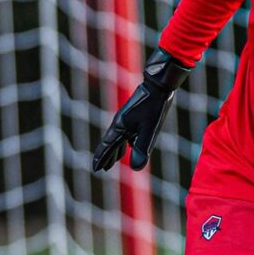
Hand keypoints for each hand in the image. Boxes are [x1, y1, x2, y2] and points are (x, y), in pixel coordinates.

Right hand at [92, 49, 190, 171]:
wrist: (157, 85)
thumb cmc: (153, 106)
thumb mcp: (149, 130)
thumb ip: (142, 148)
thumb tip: (136, 169)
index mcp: (120, 127)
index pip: (107, 146)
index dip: (102, 158)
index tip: (95, 169)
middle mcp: (120, 124)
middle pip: (111, 144)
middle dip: (108, 156)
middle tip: (103, 168)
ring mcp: (127, 119)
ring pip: (119, 138)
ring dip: (116, 150)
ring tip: (114, 160)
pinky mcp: (135, 116)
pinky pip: (127, 133)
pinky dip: (126, 142)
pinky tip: (131, 144)